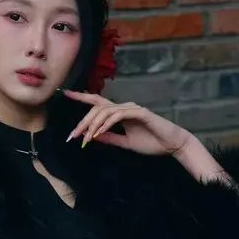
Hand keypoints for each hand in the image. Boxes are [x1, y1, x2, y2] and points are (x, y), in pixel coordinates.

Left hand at [63, 90, 190, 155]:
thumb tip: (93, 136)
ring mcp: (132, 109)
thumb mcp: (125, 143)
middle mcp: (124, 107)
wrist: (172, 145)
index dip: (81, 97)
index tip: (65, 93)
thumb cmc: (152, 143)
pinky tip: (99, 132)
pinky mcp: (140, 113)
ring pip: (105, 111)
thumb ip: (110, 138)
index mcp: (120, 113)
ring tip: (85, 138)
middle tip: (73, 135)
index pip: (97, 103)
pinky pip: (119, 116)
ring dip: (93, 125)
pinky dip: (107, 123)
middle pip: (97, 108)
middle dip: (83, 121)